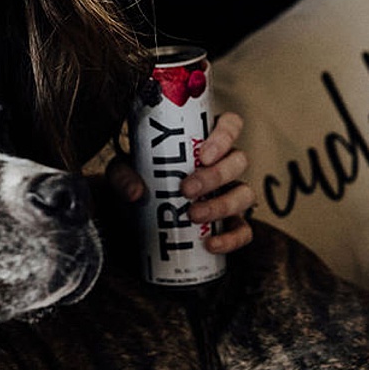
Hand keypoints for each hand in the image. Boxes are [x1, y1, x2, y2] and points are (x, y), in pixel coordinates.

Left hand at [106, 110, 255, 251]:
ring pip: (246, 194)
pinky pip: (243, 230)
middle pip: (239, 161)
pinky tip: (210, 244)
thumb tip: (135, 192)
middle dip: (215, 175)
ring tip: (193, 216)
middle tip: (187, 190)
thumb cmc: (137, 181)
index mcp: (205, 141)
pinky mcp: (231, 223)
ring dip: (223, 205)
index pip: (231, 125)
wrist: (134, 214)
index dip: (225, 135)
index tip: (203, 154)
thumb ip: (122, 175)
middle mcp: (224, 165)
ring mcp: (231, 193)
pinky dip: (231, 238)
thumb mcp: (123, 172)